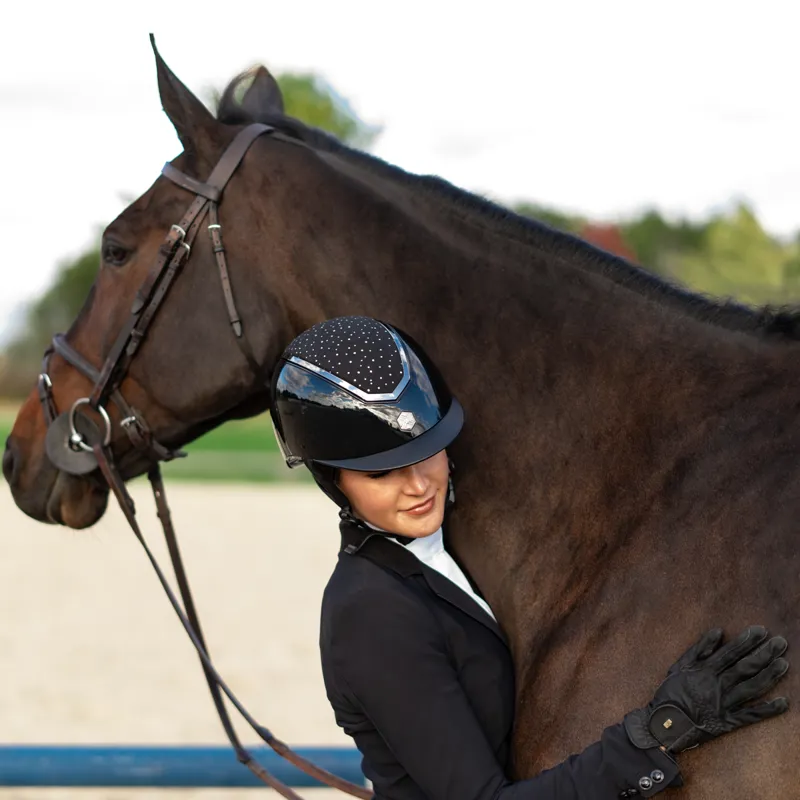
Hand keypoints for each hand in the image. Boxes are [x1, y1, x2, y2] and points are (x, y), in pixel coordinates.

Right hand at [624, 625, 788, 753]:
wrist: (664, 724)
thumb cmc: (671, 692)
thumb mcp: (679, 666)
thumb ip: (698, 649)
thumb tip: (718, 632)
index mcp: (704, 670)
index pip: (730, 653)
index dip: (746, 641)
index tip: (761, 631)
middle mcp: (717, 686)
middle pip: (744, 668)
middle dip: (763, 654)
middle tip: (780, 642)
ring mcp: (724, 704)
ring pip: (751, 689)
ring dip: (769, 676)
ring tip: (784, 664)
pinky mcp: (728, 722)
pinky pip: (751, 715)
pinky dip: (767, 710)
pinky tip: (784, 702)